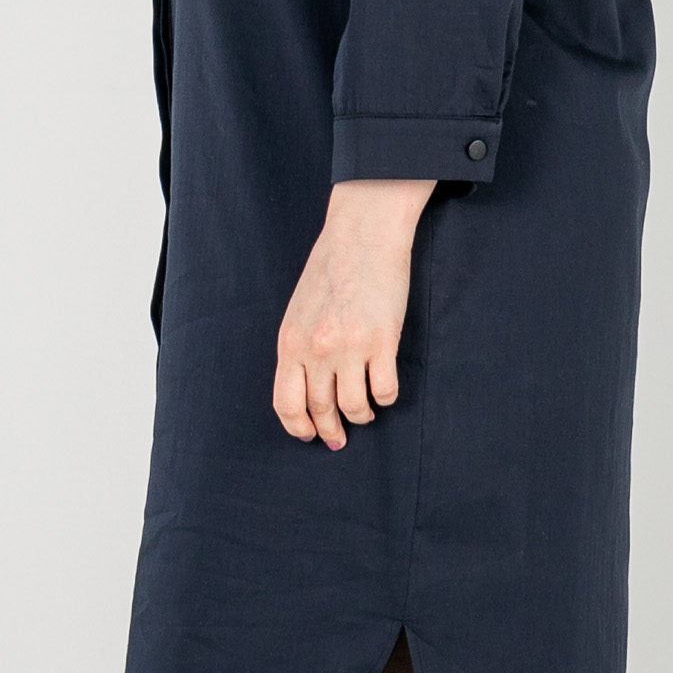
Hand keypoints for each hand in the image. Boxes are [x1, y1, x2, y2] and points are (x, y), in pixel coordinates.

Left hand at [273, 178, 434, 448]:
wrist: (363, 233)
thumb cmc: (331, 268)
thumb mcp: (299, 310)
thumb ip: (299, 347)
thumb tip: (308, 387)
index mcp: (290, 342)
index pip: (286, 403)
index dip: (298, 427)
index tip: (309, 435)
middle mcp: (316, 349)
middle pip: (320, 410)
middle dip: (330, 431)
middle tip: (338, 438)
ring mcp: (350, 347)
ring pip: (354, 406)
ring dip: (360, 416)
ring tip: (365, 411)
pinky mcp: (383, 341)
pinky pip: (385, 390)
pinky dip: (385, 398)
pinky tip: (384, 389)